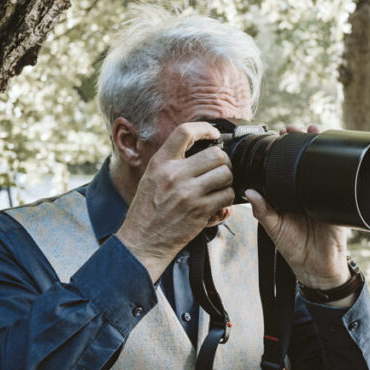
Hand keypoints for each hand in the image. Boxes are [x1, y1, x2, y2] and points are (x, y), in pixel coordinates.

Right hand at [116, 122, 234, 281]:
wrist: (142, 241)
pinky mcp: (200, 211)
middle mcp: (174, 175)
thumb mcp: (151, 178)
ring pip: (225, 174)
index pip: (185, 132)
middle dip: (223, 161)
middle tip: (219, 169)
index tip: (214, 133)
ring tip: (218, 187)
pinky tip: (218, 202)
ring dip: (227, 180)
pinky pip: (227, 196)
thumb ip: (172, 163)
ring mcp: (188, 193)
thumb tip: (201, 150)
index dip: (204, 128)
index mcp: (160, 163)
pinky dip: (227, 199)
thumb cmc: (147, 211)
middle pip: (216, 154)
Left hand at [244, 124, 351, 295]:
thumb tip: (249, 193)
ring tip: (314, 130)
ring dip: (320, 145)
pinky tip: (335, 152)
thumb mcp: (275, 229)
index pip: (285, 165)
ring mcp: (322, 194)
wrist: (317, 267)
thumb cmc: (294, 248)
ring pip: (322, 164)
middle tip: (295, 127)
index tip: (278, 133)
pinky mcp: (337, 202)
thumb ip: (263, 212)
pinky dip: (339, 166)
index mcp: (289, 194)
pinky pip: (339, 181)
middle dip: (302, 140)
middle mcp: (305, 190)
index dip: (283, 149)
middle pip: (305, 159)